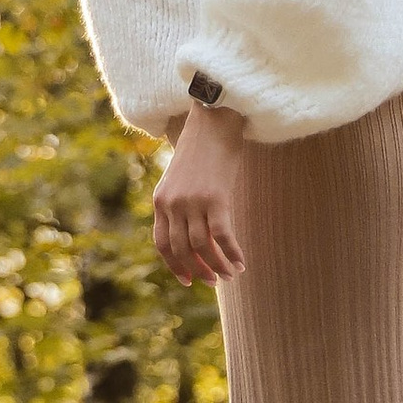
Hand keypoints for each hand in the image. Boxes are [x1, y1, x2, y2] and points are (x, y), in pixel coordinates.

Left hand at [152, 105, 247, 284]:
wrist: (214, 121)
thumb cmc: (202, 150)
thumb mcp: (180, 178)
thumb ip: (179, 204)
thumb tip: (193, 236)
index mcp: (160, 200)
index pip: (163, 244)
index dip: (175, 266)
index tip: (188, 280)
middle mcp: (173, 203)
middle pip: (182, 250)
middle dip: (198, 270)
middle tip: (213, 282)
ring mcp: (193, 201)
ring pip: (203, 247)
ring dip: (217, 266)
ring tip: (231, 274)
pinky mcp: (216, 198)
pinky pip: (223, 236)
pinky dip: (232, 254)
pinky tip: (242, 262)